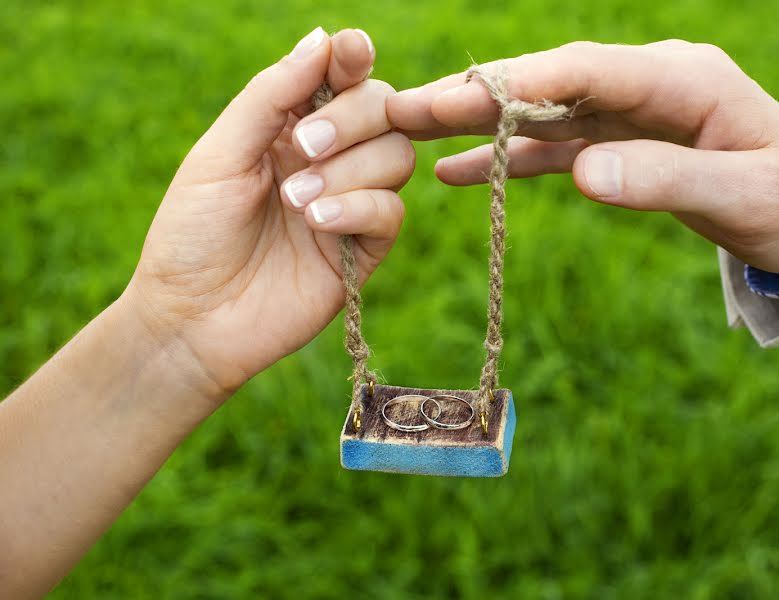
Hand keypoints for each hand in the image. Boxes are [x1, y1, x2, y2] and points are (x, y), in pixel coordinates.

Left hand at [125, 27, 413, 399]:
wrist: (193, 321)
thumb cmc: (192, 235)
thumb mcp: (219, 154)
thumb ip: (270, 97)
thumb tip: (321, 39)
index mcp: (291, 128)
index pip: (343, 79)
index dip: (354, 60)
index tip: (351, 53)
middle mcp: (330, 160)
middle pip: (384, 111)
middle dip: (351, 118)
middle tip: (302, 146)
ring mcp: (350, 205)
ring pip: (397, 157)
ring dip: (348, 170)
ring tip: (295, 202)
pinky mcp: (364, 251)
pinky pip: (391, 212)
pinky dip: (358, 208)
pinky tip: (315, 224)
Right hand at [387, 40, 778, 274]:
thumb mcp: (739, 196)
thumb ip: (665, 181)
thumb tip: (585, 175)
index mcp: (681, 79)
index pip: (587, 69)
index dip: (520, 81)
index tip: (461, 96)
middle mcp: (645, 84)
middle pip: (547, 82)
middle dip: (476, 95)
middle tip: (403, 107)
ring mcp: (626, 112)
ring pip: (539, 113)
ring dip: (476, 123)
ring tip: (411, 131)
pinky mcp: (617, 143)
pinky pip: (552, 148)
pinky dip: (505, 158)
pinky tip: (457, 173)